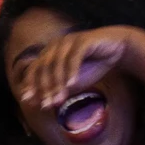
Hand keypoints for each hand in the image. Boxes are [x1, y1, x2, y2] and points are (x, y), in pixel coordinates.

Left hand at [17, 25, 144, 112]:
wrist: (116, 50)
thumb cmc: (92, 66)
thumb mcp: (74, 83)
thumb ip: (59, 91)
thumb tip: (42, 105)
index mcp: (49, 53)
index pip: (35, 69)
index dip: (31, 85)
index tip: (28, 101)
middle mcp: (56, 45)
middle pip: (44, 67)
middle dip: (45, 87)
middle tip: (47, 104)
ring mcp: (69, 40)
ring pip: (57, 62)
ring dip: (58, 82)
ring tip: (59, 99)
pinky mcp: (83, 39)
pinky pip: (74, 56)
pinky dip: (72, 71)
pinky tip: (72, 84)